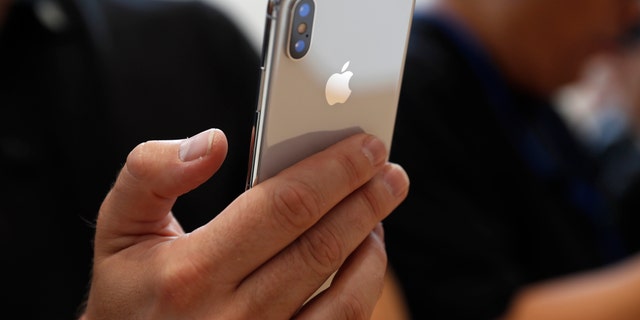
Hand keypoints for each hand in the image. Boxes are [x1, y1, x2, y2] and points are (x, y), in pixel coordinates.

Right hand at [80, 128, 408, 319]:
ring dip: (371, 243)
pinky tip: (364, 255)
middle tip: (391, 171)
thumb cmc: (133, 294)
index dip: (332, 171)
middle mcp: (233, 316)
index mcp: (192, 272)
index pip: (282, 207)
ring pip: (343, 294)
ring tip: (381, 208)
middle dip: (366, 200)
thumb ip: (150, 173)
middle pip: (321, 246)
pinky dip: (363, 286)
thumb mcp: (120, 229)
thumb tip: (213, 143)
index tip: (364, 147)